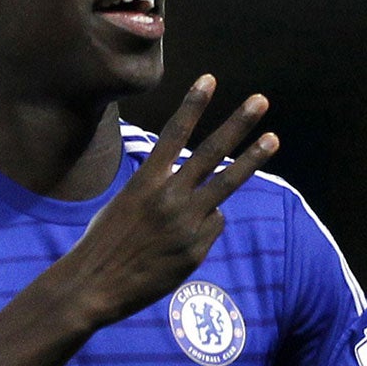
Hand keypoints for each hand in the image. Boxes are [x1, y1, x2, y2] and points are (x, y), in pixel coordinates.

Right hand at [57, 76, 278, 328]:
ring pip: (227, 184)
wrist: (93, 286)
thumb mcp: (124, 204)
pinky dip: (205, 225)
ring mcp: (186, 223)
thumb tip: (197, 190)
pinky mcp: (195, 249)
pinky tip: (183, 240)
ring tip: (272, 138)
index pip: (174, 134)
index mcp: (145, 182)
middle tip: (260, 101)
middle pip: (211, 152)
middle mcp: (169, 197)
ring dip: (251, 158)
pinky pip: (213, 225)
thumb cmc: (103, 242)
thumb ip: (159, 191)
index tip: (209, 79)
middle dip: (237, 124)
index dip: (193, 104)